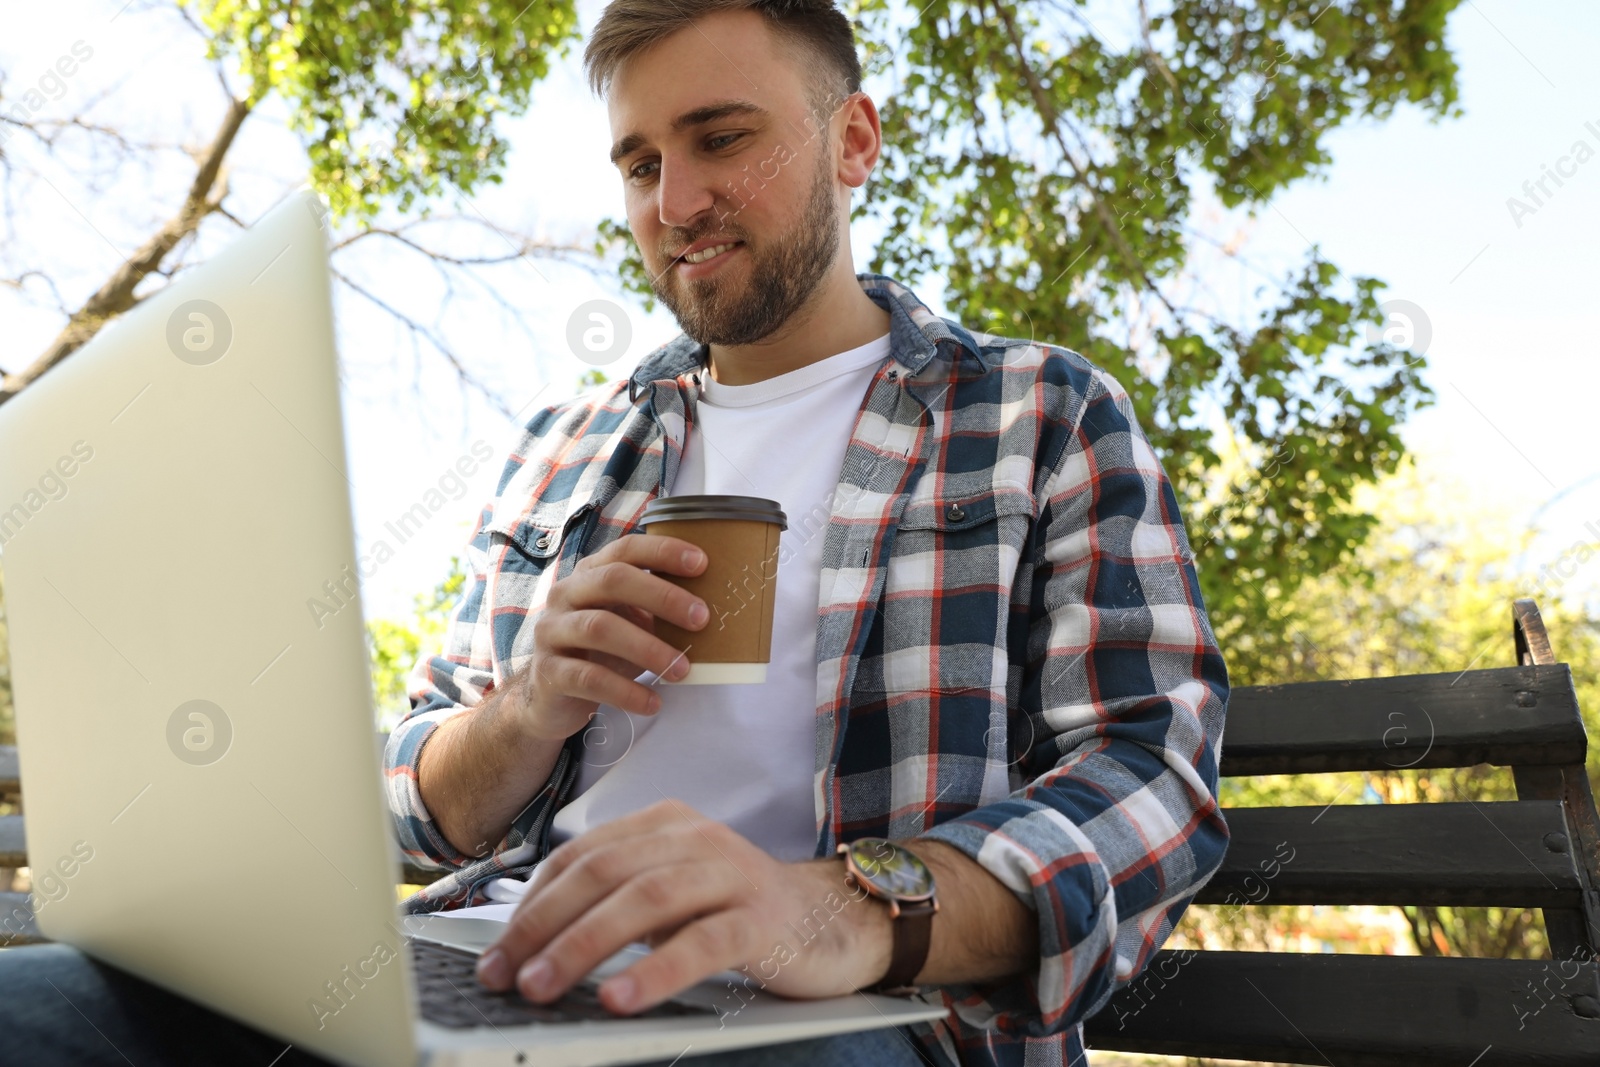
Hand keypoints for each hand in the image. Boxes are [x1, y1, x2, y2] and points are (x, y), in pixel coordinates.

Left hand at [472, 799, 893, 1014]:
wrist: (833, 920)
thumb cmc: (737, 912)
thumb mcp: (670, 896)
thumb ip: (616, 904)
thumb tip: (532, 945)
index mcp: (664, 825)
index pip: (580, 856)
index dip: (531, 904)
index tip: (496, 953)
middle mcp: (694, 838)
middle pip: (603, 873)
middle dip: (543, 926)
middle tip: (505, 975)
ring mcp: (731, 873)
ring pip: (645, 900)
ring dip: (584, 946)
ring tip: (545, 987)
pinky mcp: (762, 917)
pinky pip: (703, 941)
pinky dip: (655, 970)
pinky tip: (620, 997)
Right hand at [512, 533, 710, 741]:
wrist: (551, 696)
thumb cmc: (602, 652)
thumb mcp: (629, 622)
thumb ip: (656, 608)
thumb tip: (713, 606)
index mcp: (590, 574)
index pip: (625, 550)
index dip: (663, 551)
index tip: (702, 563)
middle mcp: (566, 594)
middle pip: (612, 580)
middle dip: (662, 596)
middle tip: (701, 619)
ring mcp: (552, 631)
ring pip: (599, 629)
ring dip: (648, 648)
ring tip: (682, 669)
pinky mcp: (549, 671)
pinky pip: (589, 678)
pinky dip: (626, 691)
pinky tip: (653, 702)